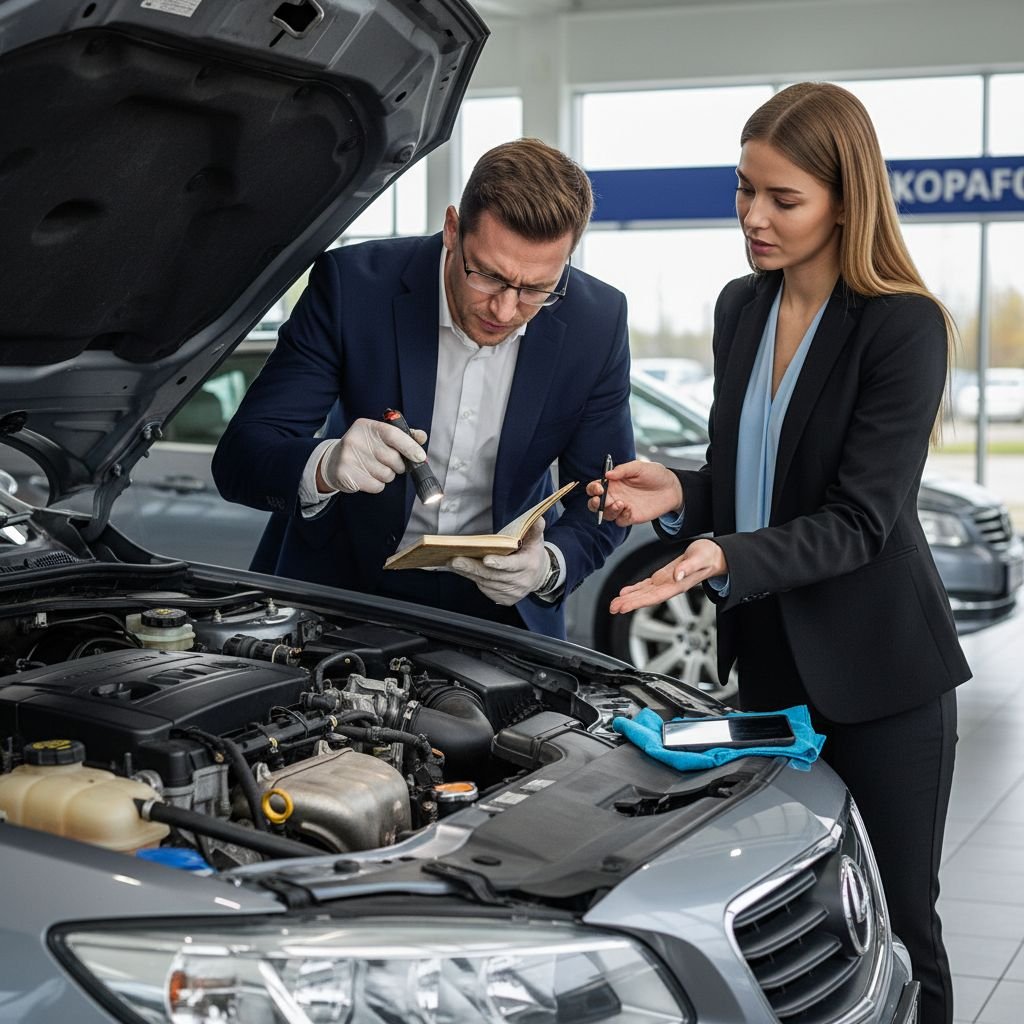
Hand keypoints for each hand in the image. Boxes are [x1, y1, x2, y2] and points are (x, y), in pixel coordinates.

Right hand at [319, 418, 427, 493]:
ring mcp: (348, 457)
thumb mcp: (379, 437)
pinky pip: (376, 486)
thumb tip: (421, 437)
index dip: (409, 446)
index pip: (393, 434)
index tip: (420, 457)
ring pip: (386, 474)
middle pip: (392, 458)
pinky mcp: (345, 474)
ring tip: (374, 469)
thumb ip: (402, 436)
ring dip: (386, 476)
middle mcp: (355, 439)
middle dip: (398, 465)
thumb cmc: (363, 448)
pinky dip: (377, 485)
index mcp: (366, 426)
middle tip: (390, 463)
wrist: (332, 462)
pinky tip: (367, 477)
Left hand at [448, 519, 550, 605]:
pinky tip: (462, 570)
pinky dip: (473, 579)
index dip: (499, 563)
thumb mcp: (536, 540)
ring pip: (486, 583)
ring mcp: (511, 592)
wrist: (539, 577)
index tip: (486, 559)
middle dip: (473, 567)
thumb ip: (535, 529)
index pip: (512, 565)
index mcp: (528, 566)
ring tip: (454, 563)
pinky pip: (485, 588)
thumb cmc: (532, 555)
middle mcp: (519, 582)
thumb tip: (538, 519)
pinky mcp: (504, 599)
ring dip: (468, 573)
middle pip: (493, 575)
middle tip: (456, 560)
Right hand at [585, 460, 682, 525]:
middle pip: (595, 504)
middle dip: (594, 503)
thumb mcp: (639, 467)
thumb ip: (623, 470)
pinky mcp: (630, 517)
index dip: (593, 489)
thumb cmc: (655, 474)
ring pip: (606, 514)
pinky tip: (630, 509)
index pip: (595, 487)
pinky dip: (622, 516)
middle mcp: (615, 495)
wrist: (671, 488)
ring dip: (609, 511)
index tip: (599, 488)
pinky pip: (620, 521)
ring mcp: (622, 507)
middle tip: (600, 500)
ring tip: (621, 503)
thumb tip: (607, 475)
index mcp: (613, 482)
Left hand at [609, 539, 727, 613]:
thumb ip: (688, 567)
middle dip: (629, 603)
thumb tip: (676, 575)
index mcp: (678, 585)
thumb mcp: (700, 558)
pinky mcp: (664, 576)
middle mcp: (670, 586)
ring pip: (644, 593)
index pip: (654, 597)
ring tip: (614, 604)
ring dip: (629, 599)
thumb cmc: (710, 556)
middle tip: (613, 608)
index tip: (625, 607)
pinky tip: (625, 593)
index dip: (638, 602)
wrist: (715, 555)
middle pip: (646, 598)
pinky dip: (634, 589)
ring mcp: (666, 582)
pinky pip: (646, 585)